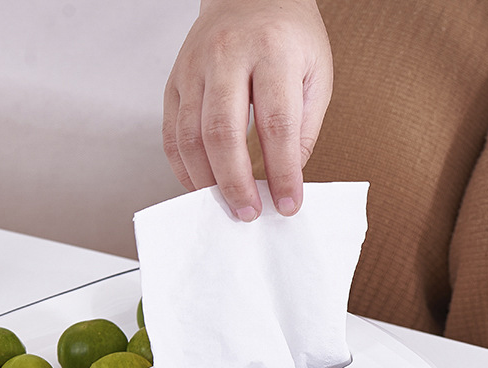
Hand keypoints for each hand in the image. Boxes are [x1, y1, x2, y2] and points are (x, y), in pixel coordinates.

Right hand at [163, 0, 332, 220]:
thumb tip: (285, 178)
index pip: (275, 124)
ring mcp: (194, 68)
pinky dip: (184, 168)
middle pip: (222, 133)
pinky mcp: (174, 82)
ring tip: (225, 205)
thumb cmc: (287, 35)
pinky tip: (201, 184)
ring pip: (190, 137)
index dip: (282, 172)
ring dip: (206, 181)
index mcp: (272, 51)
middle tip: (248, 212)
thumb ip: (303, 128)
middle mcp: (227, 56)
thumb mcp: (316, 74)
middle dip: (236, 182)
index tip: (288, 204)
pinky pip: (171, 134)